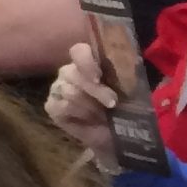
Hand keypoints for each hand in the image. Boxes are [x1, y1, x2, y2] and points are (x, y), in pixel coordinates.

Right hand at [45, 44, 121, 167]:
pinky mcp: (51, 106)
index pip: (79, 51)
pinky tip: (88, 120)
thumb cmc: (122, 109)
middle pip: (73, 73)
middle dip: (96, 90)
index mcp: (89, 63)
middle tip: (112, 103)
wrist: (114, 135)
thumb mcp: (130, 90)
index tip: (99, 76)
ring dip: (90, 105)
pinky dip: (79, 114)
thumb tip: (135, 64)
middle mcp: (69, 73)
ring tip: (103, 114)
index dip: (86, 61)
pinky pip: (62, 106)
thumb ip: (127, 75)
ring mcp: (57, 88)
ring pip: (69, 91)